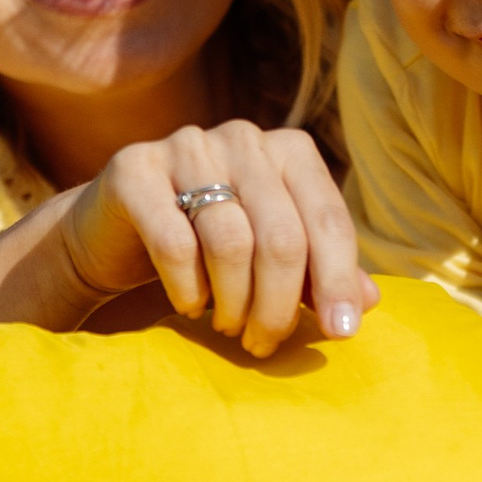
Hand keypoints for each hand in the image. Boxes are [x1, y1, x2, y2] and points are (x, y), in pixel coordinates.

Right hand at [57, 121, 378, 356]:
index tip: (341, 334)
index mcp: (289, 150)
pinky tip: (190, 307)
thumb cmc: (210, 247)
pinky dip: (188, 289)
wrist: (115, 235)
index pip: (328, 219)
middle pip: (282, 236)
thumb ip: (320, 274)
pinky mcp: (134, 168)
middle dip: (278, 304)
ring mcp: (186, 145)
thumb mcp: (272, 260)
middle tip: (264, 344)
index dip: (338, 281)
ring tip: (229, 327)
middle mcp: (243, 137)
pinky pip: (175, 242)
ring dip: (234, 302)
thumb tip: (367, 304)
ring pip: (231, 241)